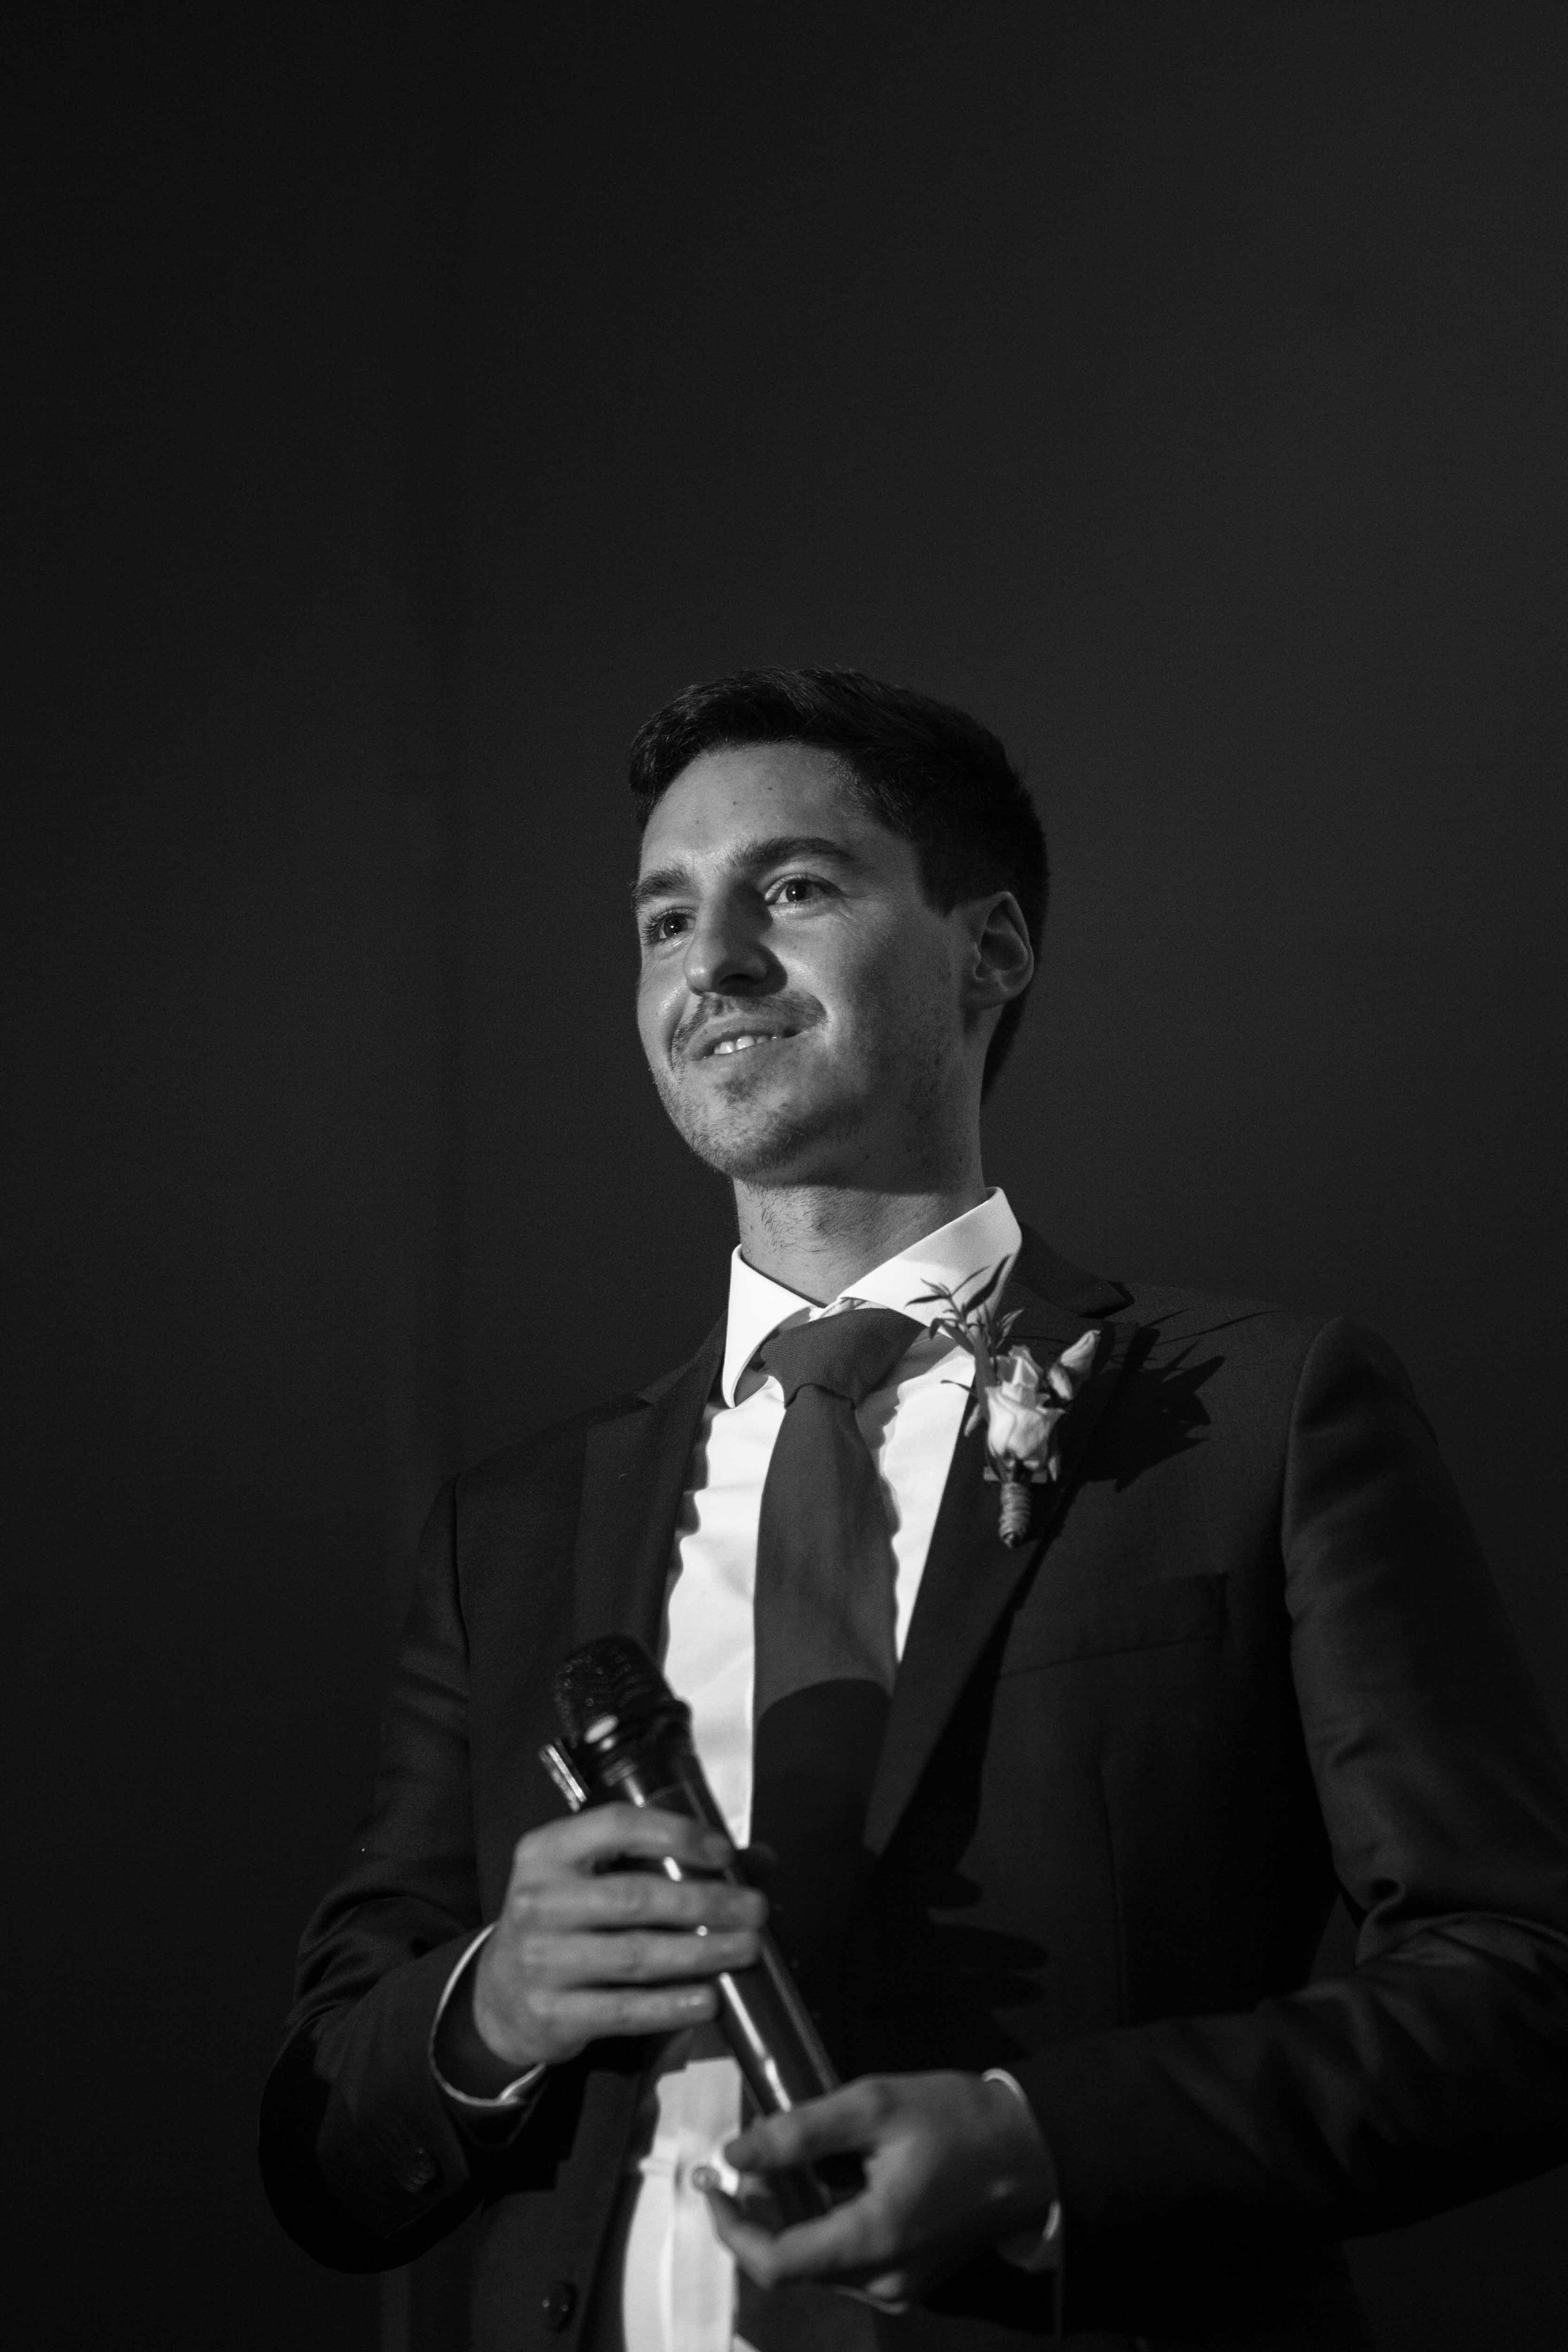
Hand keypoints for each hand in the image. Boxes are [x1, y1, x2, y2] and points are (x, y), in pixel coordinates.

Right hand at [472, 1805, 765, 2068]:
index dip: (676, 1834)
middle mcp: (538, 1900)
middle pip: (636, 1897)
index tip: (724, 1852)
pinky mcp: (551, 2013)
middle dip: (706, 1903)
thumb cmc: (567, 1920)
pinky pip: (623, 2010)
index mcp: (548, 1850)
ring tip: (748, 1950)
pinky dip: (671, 2005)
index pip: (617, 1825)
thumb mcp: (595, 1878)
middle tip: (756, 1910)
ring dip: (701, 1952)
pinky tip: (710, 1999)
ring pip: (635, 1956)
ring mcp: (540, 1960)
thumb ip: (667, 1861)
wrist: (500, 1994)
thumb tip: (762, 1860)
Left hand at [695, 2071, 1054, 2309]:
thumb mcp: (876, 2104)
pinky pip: (844, 2266)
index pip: (775, 2263)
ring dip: (783, 2225)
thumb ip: (801, 2131)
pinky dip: (816, 2231)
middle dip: (754, 2221)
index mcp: (872, 2241)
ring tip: (774, 2169)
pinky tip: (816, 2188)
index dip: (731, 2228)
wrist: (1030, 2152)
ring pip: (815, 2269)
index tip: (710, 2182)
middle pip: (791, 2268)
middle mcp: (881, 2283)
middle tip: (739, 2166)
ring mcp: (897, 2289)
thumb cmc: (955, 2120)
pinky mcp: (908, 2281)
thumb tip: (734, 2155)